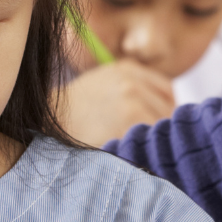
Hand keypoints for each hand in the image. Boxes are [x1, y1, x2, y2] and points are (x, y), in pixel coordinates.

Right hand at [58, 60, 175, 145]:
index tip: (160, 124)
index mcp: (129, 69)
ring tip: (139, 148)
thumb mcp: (105, 80)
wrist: (51, 120)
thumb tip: (169, 110)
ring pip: (160, 126)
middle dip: (162, 126)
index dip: (166, 109)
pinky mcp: (128, 125)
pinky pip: (149, 140)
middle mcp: (133, 83)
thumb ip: (135, 86)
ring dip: (155, 139)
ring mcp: (132, 103)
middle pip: (167, 110)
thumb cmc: (79, 107)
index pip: (167, 91)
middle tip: (151, 141)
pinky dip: (145, 148)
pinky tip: (132, 152)